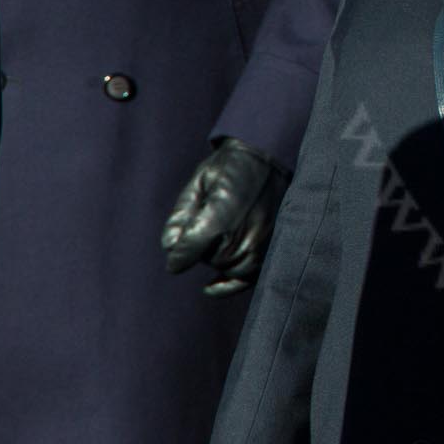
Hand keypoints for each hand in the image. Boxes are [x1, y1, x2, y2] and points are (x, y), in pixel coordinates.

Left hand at [162, 138, 287, 296]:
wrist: (269, 156)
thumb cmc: (230, 167)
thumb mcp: (199, 182)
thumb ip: (182, 215)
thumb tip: (170, 247)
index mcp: (220, 214)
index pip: (189, 250)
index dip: (179, 254)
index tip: (175, 258)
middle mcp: (243, 232)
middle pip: (210, 259)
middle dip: (203, 248)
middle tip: (211, 222)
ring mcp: (261, 242)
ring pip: (229, 267)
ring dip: (221, 258)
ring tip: (224, 235)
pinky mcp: (273, 247)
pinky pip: (250, 277)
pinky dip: (230, 284)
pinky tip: (211, 287)